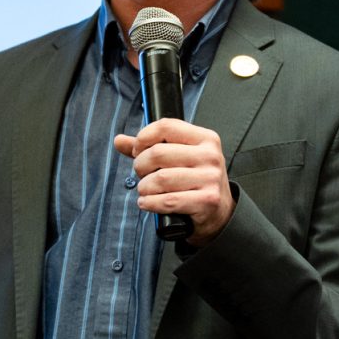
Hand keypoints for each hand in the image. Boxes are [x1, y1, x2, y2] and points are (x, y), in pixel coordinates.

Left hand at [114, 118, 234, 244]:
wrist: (219, 212)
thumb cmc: (194, 180)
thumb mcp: (178, 158)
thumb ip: (148, 147)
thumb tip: (119, 140)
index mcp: (205, 138)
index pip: (165, 126)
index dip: (143, 138)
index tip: (137, 150)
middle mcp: (210, 156)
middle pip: (158, 152)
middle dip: (140, 165)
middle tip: (142, 174)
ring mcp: (210, 179)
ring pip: (160, 178)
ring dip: (144, 187)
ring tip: (145, 190)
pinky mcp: (207, 201)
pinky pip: (167, 200)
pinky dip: (150, 203)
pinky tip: (147, 203)